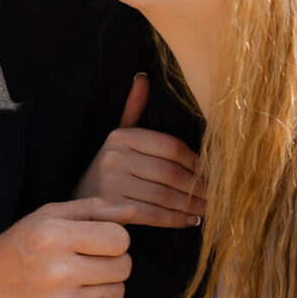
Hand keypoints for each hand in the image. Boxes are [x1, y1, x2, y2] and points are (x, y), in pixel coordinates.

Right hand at [0, 200, 131, 297]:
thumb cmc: (20, 248)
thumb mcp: (47, 216)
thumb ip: (93, 209)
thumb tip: (133, 211)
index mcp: (53, 236)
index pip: (120, 239)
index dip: (114, 239)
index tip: (97, 242)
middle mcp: (56, 272)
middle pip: (123, 267)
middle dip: (112, 262)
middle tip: (89, 262)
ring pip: (117, 294)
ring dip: (105, 286)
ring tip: (80, 281)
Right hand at [74, 75, 204, 228]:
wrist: (80, 200)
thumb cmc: (109, 167)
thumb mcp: (118, 136)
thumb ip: (133, 110)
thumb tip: (142, 77)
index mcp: (121, 137)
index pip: (171, 147)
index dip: (196, 161)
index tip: (212, 172)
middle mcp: (114, 158)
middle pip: (170, 173)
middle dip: (197, 186)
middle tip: (216, 194)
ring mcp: (111, 185)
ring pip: (164, 196)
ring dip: (191, 205)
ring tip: (208, 208)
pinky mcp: (112, 209)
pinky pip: (153, 215)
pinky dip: (175, 219)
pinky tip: (190, 220)